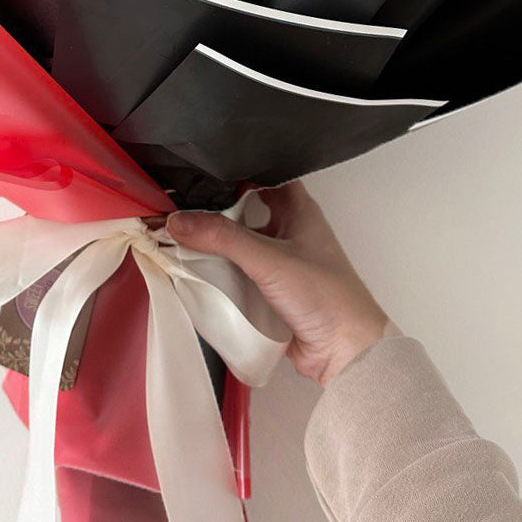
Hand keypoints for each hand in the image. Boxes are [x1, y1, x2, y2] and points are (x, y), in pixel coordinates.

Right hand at [167, 183, 388, 385]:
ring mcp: (279, 260)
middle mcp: (289, 229)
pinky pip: (238, 270)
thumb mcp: (269, 260)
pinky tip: (194, 266)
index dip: (235, 169)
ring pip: (239, 240)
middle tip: (180, 201)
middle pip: (245, 207)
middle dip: (215, 207)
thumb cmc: (325, 296)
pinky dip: (219, 269)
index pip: (262, 175)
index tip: (200, 169)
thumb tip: (177, 221)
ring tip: (178, 229)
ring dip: (215, 240)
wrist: (344, 352)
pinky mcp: (269, 288)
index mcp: (298, 209)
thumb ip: (223, 238)